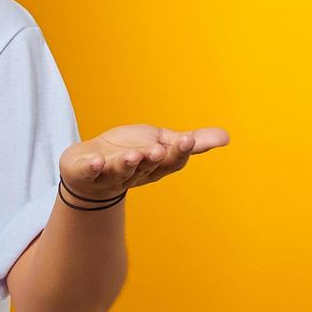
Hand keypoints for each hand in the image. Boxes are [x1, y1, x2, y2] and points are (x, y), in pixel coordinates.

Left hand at [59, 124, 229, 201]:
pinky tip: (96, 161)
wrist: (88, 164)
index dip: (180, 151)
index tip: (189, 139)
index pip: (172, 161)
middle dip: (154, 159)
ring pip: (120, 171)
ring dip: (127, 164)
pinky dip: (92, 167)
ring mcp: (109, 174)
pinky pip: (88, 172)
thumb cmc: (130, 152)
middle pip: (147, 167)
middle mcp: (134, 173)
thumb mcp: (162, 142)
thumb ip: (191, 141)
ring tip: (133, 155)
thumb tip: (227, 137)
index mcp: (155, 166)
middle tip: (159, 150)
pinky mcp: (84, 172)